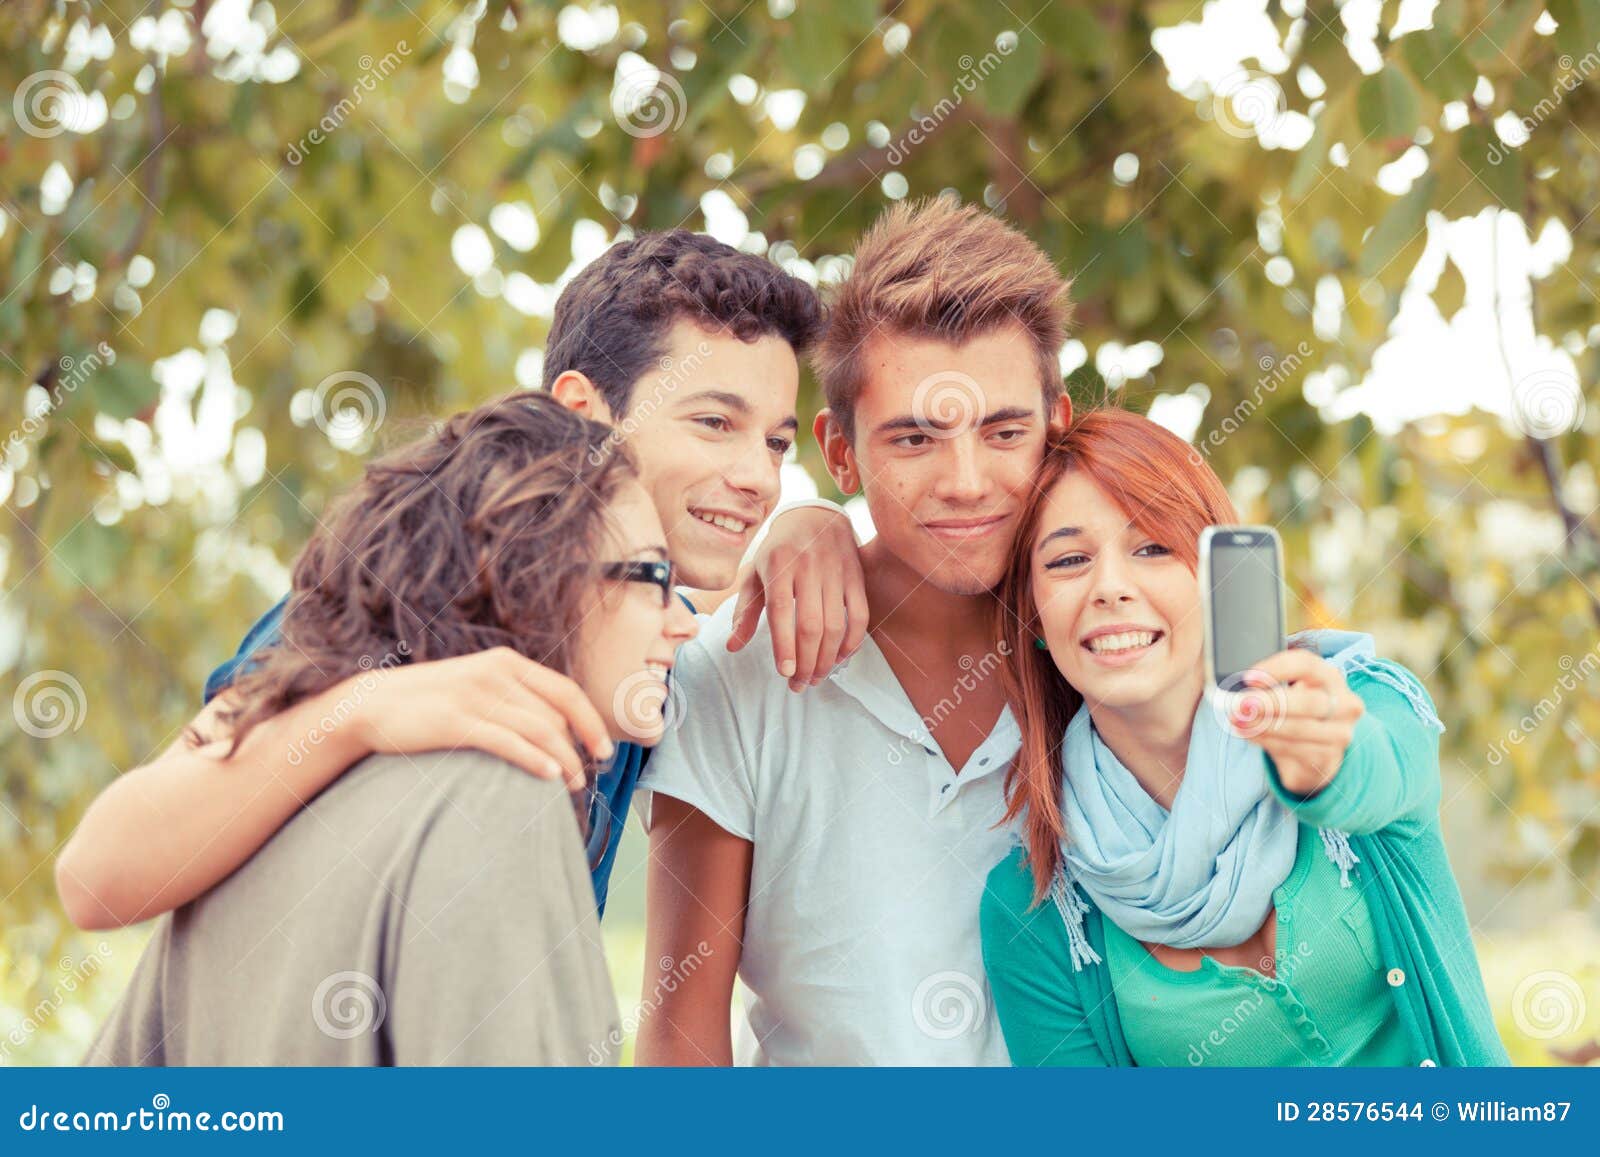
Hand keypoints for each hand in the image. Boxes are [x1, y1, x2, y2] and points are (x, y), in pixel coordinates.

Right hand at [347, 647, 613, 792]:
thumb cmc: (431, 703)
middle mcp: (496, 673)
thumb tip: (556, 726)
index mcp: (506, 662)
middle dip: (579, 748)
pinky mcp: (456, 721)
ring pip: (540, 729)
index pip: (566, 691)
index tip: (605, 750)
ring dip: (564, 760)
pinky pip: (508, 742)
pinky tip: (550, 776)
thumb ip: (513, 697)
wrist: (372, 705)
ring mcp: (476, 695)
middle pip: (557, 714)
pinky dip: (535, 759)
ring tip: (574, 784)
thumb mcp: (477, 686)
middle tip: (588, 777)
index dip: (591, 722)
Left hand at [727, 505, 867, 690]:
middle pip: (810, 625)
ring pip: (836, 624)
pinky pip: (860, 615)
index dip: (784, 646)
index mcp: (778, 565)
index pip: (781, 612)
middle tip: (799, 685)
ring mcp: (836, 570)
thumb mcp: (755, 575)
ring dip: (827, 658)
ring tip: (816, 677)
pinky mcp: (856, 576)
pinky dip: (852, 642)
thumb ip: (745, 611)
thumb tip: (732, 647)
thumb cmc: (778, 552)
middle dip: (805, 661)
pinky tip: (840, 658)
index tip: (785, 673)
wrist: (815, 516)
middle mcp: (808, 566)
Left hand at [1231, 648, 1363, 796]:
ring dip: (1262, 725)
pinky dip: (1266, 741)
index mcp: (1330, 677)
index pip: (1307, 665)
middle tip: (1239, 704)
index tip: (1249, 677)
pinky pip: (1293, 749)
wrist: (1316, 752)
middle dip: (1269, 703)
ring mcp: (1340, 733)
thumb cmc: (1296, 712)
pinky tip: (1250, 734)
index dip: (1277, 668)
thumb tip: (1236, 686)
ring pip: (1299, 729)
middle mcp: (1344, 704)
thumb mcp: (1289, 692)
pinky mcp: (1328, 758)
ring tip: (1237, 720)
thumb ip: (1269, 685)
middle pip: (1307, 701)